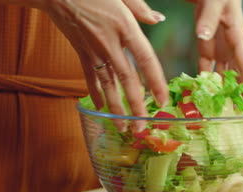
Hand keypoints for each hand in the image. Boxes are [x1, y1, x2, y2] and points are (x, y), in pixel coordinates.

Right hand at [34, 0, 168, 129]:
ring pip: (107, 84)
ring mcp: (93, 50)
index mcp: (124, 27)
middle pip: (126, 80)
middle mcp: (110, 43)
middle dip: (135, 106)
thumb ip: (141, 8)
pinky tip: (101, 108)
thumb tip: (159, 19)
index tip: (162, 101)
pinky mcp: (81, 52)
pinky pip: (90, 77)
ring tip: (123, 128)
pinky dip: (95, 93)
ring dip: (115, 108)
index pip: (145, 59)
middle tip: (142, 127)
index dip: (155, 82)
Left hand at [190, 0, 242, 109]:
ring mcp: (220, 47)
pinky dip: (203, 79)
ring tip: (223, 111)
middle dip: (241, 95)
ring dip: (223, 91)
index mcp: (237, 37)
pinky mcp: (207, 44)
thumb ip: (209, 19)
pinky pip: (206, 66)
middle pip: (238, 75)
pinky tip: (199, 93)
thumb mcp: (215, 2)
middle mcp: (231, 46)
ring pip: (223, 74)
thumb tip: (202, 37)